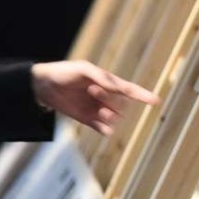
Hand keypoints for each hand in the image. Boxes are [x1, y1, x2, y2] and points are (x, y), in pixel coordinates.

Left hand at [30, 60, 160, 135]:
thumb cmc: (63, 72)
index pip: (128, 90)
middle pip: (121, 105)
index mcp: (106, 82)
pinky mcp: (87, 120)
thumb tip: (117, 86)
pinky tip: (104, 128)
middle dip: (111, 100)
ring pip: (114, 118)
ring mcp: (96, 109)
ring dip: (110, 117)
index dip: (142, 95)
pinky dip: (106, 129)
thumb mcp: (83, 69)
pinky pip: (103, 129)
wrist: (43, 86)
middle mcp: (104, 97)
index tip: (156, 100)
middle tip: (92, 90)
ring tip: (99, 111)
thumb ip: (100, 77)